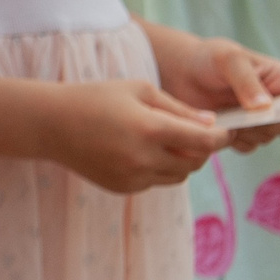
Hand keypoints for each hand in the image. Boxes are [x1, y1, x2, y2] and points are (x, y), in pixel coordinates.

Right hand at [41, 79, 228, 193]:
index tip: (227, 131)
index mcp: (150, 128)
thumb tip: (211, 125)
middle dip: (203, 148)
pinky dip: (160, 168)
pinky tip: (142, 150)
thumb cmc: (97, 97)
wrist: (52, 124)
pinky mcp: (124, 188)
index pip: (203, 141)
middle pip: (195, 162)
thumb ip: (178, 108)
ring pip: (179, 176)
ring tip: (169, 140)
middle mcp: (144, 158)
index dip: (221, 138)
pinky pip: (156, 181)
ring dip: (183, 160)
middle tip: (198, 133)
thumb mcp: (139, 90)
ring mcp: (133, 177)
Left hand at [141, 23, 279, 154]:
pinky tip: (220, 123)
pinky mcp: (242, 134)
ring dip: (249, 131)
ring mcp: (260, 120)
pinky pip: (247, 146)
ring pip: (268, 138)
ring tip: (227, 112)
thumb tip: (265, 108)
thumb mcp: (229, 60)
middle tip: (248, 113)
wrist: (183, 72)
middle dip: (271, 124)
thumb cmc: (210, 58)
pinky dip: (233, 139)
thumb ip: (247, 81)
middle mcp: (277, 102)